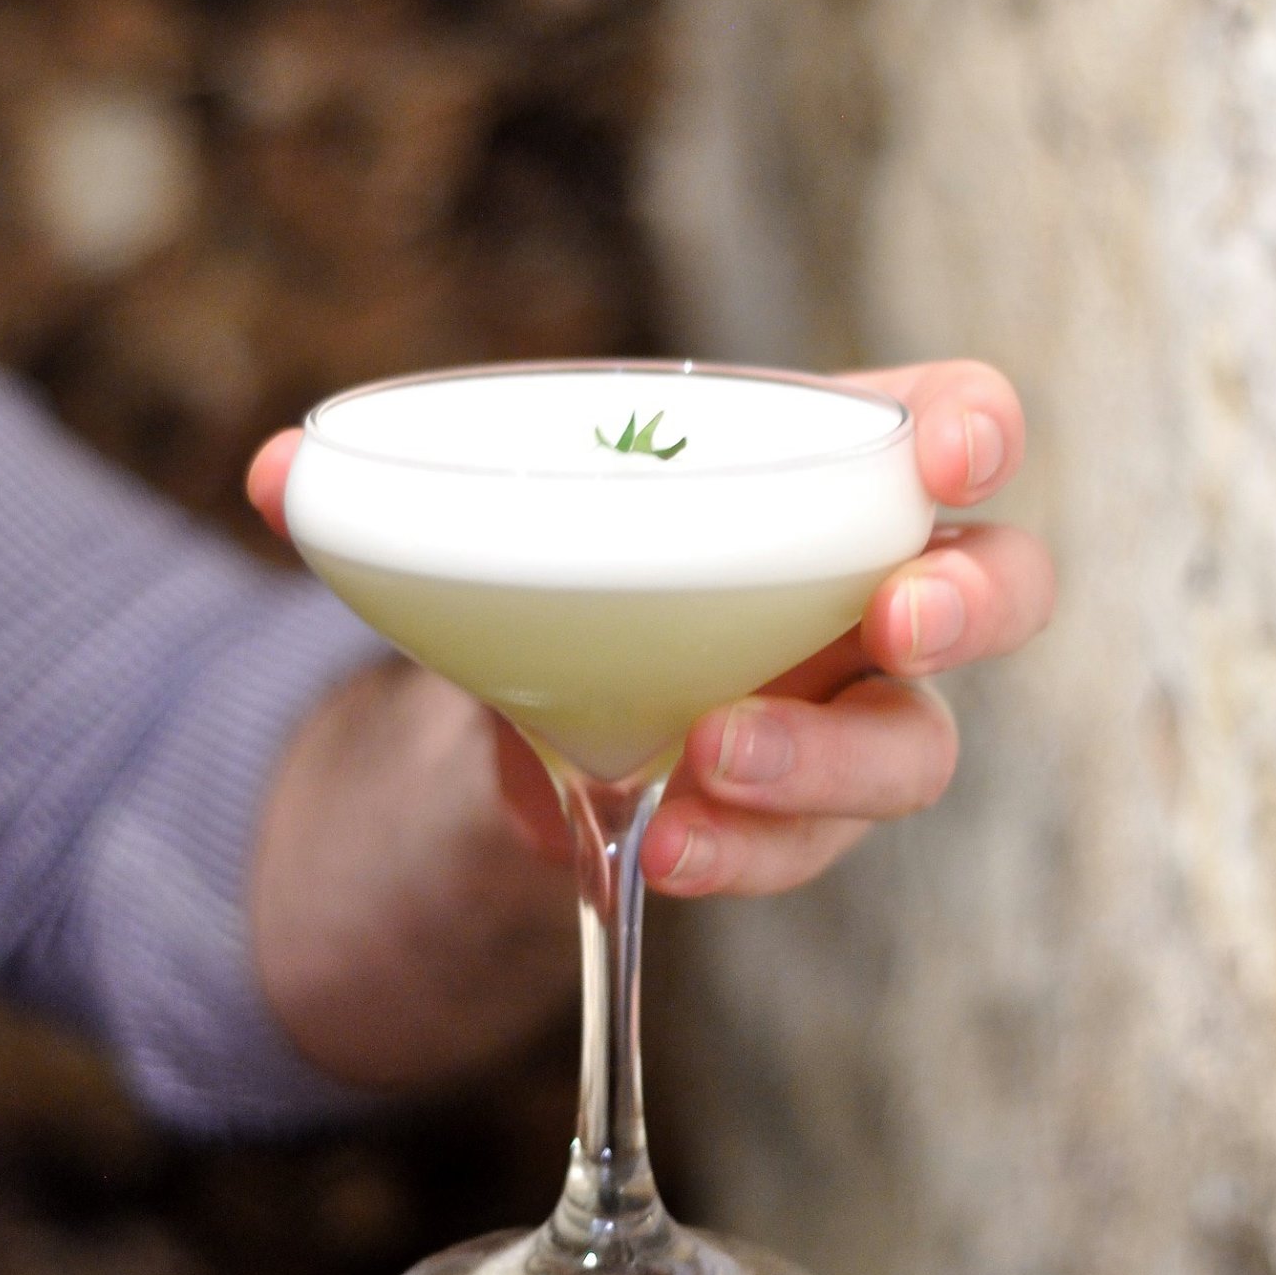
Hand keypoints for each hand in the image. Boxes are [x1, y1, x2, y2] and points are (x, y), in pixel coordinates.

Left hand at [248, 360, 1052, 917]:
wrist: (536, 711)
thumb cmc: (560, 570)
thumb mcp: (501, 522)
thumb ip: (394, 499)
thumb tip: (276, 473)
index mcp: (822, 471)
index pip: (949, 423)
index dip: (974, 428)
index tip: (943, 449)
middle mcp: (870, 593)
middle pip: (999, 587)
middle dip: (969, 603)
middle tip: (897, 622)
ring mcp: (850, 716)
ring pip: (914, 748)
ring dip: (826, 760)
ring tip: (710, 760)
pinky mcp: (798, 821)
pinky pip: (805, 845)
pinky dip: (741, 851)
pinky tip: (661, 847)